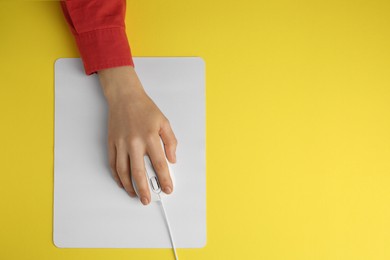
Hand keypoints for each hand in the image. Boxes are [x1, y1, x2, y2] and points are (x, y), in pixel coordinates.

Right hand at [97, 66, 177, 204]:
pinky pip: (112, 163)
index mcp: (150, 137)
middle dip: (144, 189)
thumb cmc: (145, 109)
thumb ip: (170, 142)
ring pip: (123, 171)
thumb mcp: (164, 122)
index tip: (168, 189)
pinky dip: (116, 176)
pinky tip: (122, 182)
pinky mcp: (111, 143)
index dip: (165, 179)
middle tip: (148, 200)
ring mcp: (121, 144)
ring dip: (128, 185)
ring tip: (134, 194)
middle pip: (139, 172)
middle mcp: (134, 142)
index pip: (159, 164)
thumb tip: (172, 159)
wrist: (125, 97)